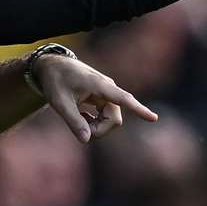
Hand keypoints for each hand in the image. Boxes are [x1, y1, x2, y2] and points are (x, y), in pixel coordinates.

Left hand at [33, 54, 157, 143]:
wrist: (52, 65)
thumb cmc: (55, 81)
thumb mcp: (59, 103)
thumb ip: (73, 121)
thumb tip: (86, 140)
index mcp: (100, 86)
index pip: (124, 99)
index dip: (139, 110)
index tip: (154, 118)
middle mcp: (108, 88)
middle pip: (114, 120)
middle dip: (99, 130)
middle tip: (78, 129)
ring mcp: (107, 93)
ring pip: (111, 120)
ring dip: (96, 126)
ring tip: (76, 118)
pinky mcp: (104, 97)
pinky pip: (106, 116)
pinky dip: (94, 121)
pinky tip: (81, 115)